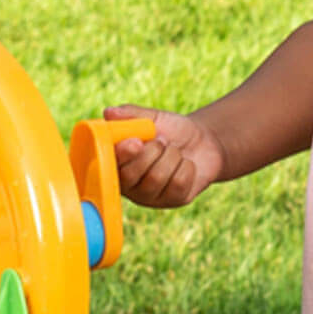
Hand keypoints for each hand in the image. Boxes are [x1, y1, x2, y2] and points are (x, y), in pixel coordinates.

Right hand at [103, 104, 224, 207]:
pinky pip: (178, 183)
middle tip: (163, 140)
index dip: (122, 155)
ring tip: (174, 150)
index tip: (136, 141)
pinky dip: (186, 166)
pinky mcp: (173, 201)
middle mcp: (129, 184)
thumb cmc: (171, 130)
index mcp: (118, 162)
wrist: (203, 142)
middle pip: (131, 175)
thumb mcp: (152, 118)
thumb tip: (108, 112)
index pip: (109, 164)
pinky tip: (185, 164)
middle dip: (152, 151)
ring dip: (171, 156)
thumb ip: (130, 115)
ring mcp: (150, 196)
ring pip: (156, 178)